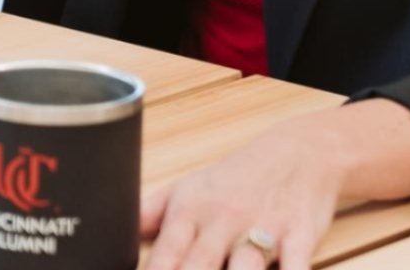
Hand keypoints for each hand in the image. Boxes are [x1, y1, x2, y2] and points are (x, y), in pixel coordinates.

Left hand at [141, 111, 347, 269]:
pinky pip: (297, 266)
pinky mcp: (300, 236)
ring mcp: (263, 229)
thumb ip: (148, 216)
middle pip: (199, 265)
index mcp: (191, 211)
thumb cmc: (235, 179)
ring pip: (245, 269)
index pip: (165, 252)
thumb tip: (109, 237)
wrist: (299, 152)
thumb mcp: (187, 189)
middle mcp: (223, 221)